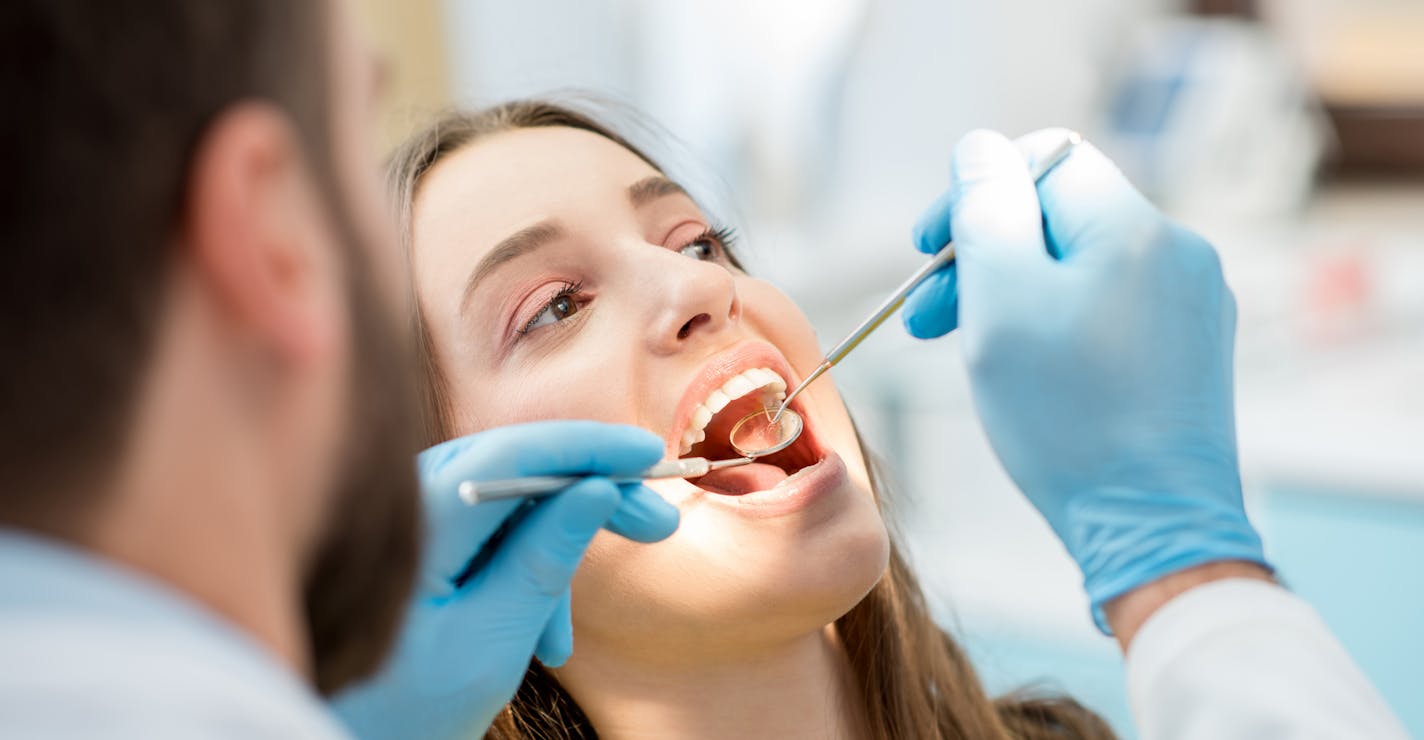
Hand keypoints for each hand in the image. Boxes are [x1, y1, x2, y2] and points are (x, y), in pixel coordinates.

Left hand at [332, 422, 678, 738]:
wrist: (339, 737)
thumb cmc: (403, 707)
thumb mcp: (492, 642)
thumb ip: (546, 559)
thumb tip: (599, 489)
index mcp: (419, 527)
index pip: (515, 453)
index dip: (589, 446)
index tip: (649, 455)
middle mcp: (407, 505)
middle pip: (519, 468)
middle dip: (592, 496)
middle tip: (659, 527)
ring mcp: (410, 521)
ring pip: (509, 503)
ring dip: (554, 556)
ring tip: (560, 641)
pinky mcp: (416, 542)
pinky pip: (486, 533)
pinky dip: (521, 573)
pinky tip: (535, 639)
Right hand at [903, 129, 1268, 630]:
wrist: (1154, 525)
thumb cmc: (1068, 419)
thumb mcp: (1002, 301)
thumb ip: (986, 210)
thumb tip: (978, 150)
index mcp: (1133, 228)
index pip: (1044, 159)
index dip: (975, 191)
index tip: (927, 248)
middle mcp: (1177, 251)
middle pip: (1060, 216)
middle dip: (985, 254)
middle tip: (930, 317)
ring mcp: (1192, 303)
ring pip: (1081, 265)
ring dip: (1015, 293)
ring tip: (972, 349)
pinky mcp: (1192, 350)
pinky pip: (1110, 307)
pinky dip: (1059, 324)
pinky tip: (1030, 373)